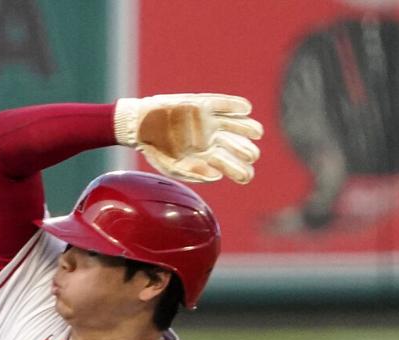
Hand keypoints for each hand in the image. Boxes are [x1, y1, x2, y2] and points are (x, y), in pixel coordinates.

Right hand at [114, 93, 262, 183]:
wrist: (141, 125)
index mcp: (206, 155)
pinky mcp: (205, 104)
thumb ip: (194, 172)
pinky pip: (226, 104)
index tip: (248, 175)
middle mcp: (211, 138)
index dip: (241, 171)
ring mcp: (210, 121)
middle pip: (237, 144)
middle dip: (246, 151)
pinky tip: (245, 110)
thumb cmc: (156, 149)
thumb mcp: (172, 167)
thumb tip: (217, 176)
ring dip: (248, 128)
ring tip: (257, 132)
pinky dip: (236, 106)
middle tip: (251, 156)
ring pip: (237, 124)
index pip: (230, 164)